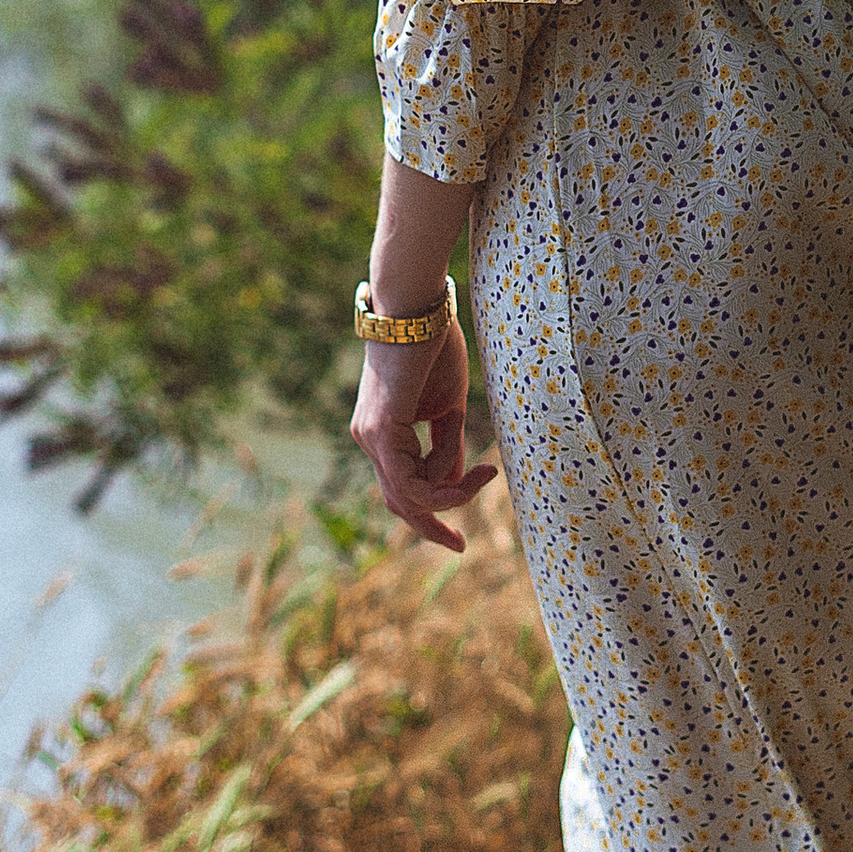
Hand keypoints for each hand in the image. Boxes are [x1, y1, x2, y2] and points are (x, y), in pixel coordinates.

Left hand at [351, 316, 499, 549]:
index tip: (459, 539)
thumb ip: (447, 446)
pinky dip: (443, 485)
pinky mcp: (379, 430)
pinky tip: (474, 472)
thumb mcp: (448, 406)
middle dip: (430, 527)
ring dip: (451, 494)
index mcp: (381, 433)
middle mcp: (368, 439)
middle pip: (397, 503)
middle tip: (460, 545)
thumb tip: (454, 481)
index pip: (401, 488)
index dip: (430, 516)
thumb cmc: (435, 346)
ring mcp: (369, 437)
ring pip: (408, 495)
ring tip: (484, 472)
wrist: (417, 307)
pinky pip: (409, 480)